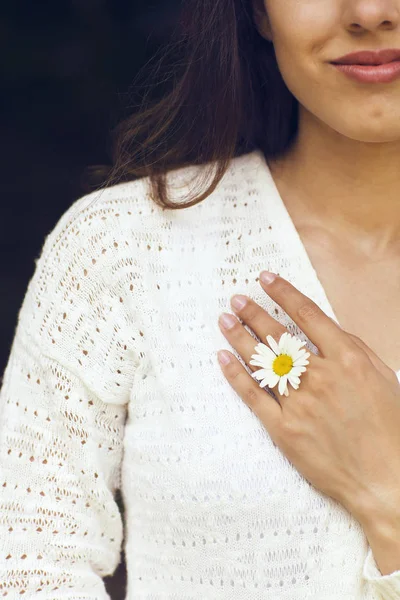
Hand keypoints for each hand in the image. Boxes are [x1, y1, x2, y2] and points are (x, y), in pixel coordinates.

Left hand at [217, 271, 399, 527]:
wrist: (386, 478)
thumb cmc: (389, 427)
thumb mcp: (380, 377)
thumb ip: (351, 349)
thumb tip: (322, 328)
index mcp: (347, 359)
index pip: (308, 315)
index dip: (283, 294)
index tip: (266, 279)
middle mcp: (320, 376)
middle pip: (279, 336)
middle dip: (254, 313)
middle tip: (236, 299)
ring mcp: (299, 403)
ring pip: (262, 362)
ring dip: (240, 338)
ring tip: (225, 321)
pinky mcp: (284, 429)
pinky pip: (253, 397)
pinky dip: (236, 376)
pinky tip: (223, 358)